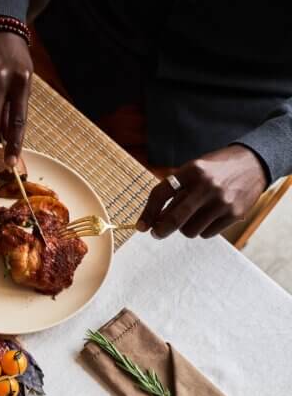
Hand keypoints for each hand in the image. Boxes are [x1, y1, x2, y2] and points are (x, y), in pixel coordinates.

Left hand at [137, 145, 267, 238]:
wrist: (254, 162)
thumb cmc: (215, 170)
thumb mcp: (193, 170)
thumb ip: (175, 190)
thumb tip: (153, 220)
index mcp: (192, 171)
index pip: (160, 194)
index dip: (147, 213)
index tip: (142, 226)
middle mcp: (206, 186)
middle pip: (174, 219)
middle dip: (161, 230)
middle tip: (156, 233)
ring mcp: (222, 201)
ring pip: (189, 230)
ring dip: (185, 228)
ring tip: (192, 216)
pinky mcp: (235, 213)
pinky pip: (206, 234)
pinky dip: (202, 229)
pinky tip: (208, 217)